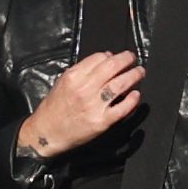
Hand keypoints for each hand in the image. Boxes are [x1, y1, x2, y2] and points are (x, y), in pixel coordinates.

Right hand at [18, 51, 143, 158]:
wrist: (47, 133)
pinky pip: (122, 108)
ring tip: (140, 72)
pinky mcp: (102, 121)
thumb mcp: (63, 82)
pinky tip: (136, 94)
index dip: (112, 55)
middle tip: (133, 59)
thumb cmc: (54, 108)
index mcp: (73, 77)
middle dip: (127, 60)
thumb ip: (83, 70)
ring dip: (134, 75)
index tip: (117, 56)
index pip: (99, 58)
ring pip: (120, 84)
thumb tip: (105, 57)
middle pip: (112, 67)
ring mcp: (94, 105)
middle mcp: (84, 89)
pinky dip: (132, 100)